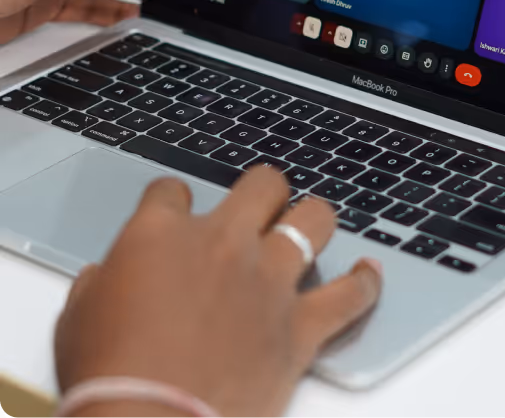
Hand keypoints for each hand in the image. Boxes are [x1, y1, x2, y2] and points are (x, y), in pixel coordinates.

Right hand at [55, 168, 381, 417]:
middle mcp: (223, 243)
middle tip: (258, 209)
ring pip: (314, 219)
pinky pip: (351, 296)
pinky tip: (369, 274)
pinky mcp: (299, 327)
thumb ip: (99, 284)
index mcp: (162, 233)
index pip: (172, 189)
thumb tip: (104, 278)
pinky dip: (364, 284)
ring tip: (309, 228)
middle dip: (262, 191)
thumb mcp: (77, 320)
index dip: (172, 200)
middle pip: (262, 183)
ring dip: (312, 220)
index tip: (174, 213)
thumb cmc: (108, 378)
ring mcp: (268, 281)